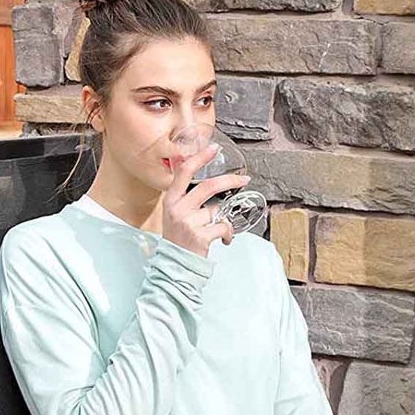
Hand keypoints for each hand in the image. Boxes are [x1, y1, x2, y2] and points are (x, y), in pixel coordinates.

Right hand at [162, 143, 251, 257]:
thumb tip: (198, 174)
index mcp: (170, 200)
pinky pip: (224, 227)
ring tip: (218, 230)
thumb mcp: (174, 214)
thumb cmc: (178, 239)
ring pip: (218, 210)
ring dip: (223, 220)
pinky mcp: (199, 236)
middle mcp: (177, 209)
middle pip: (208, 186)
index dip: (200, 158)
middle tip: (244, 179)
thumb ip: (184, 195)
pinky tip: (223, 239)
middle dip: (230, 181)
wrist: (174, 265)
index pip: (184, 172)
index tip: (213, 148)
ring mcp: (188, 222)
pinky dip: (228, 234)